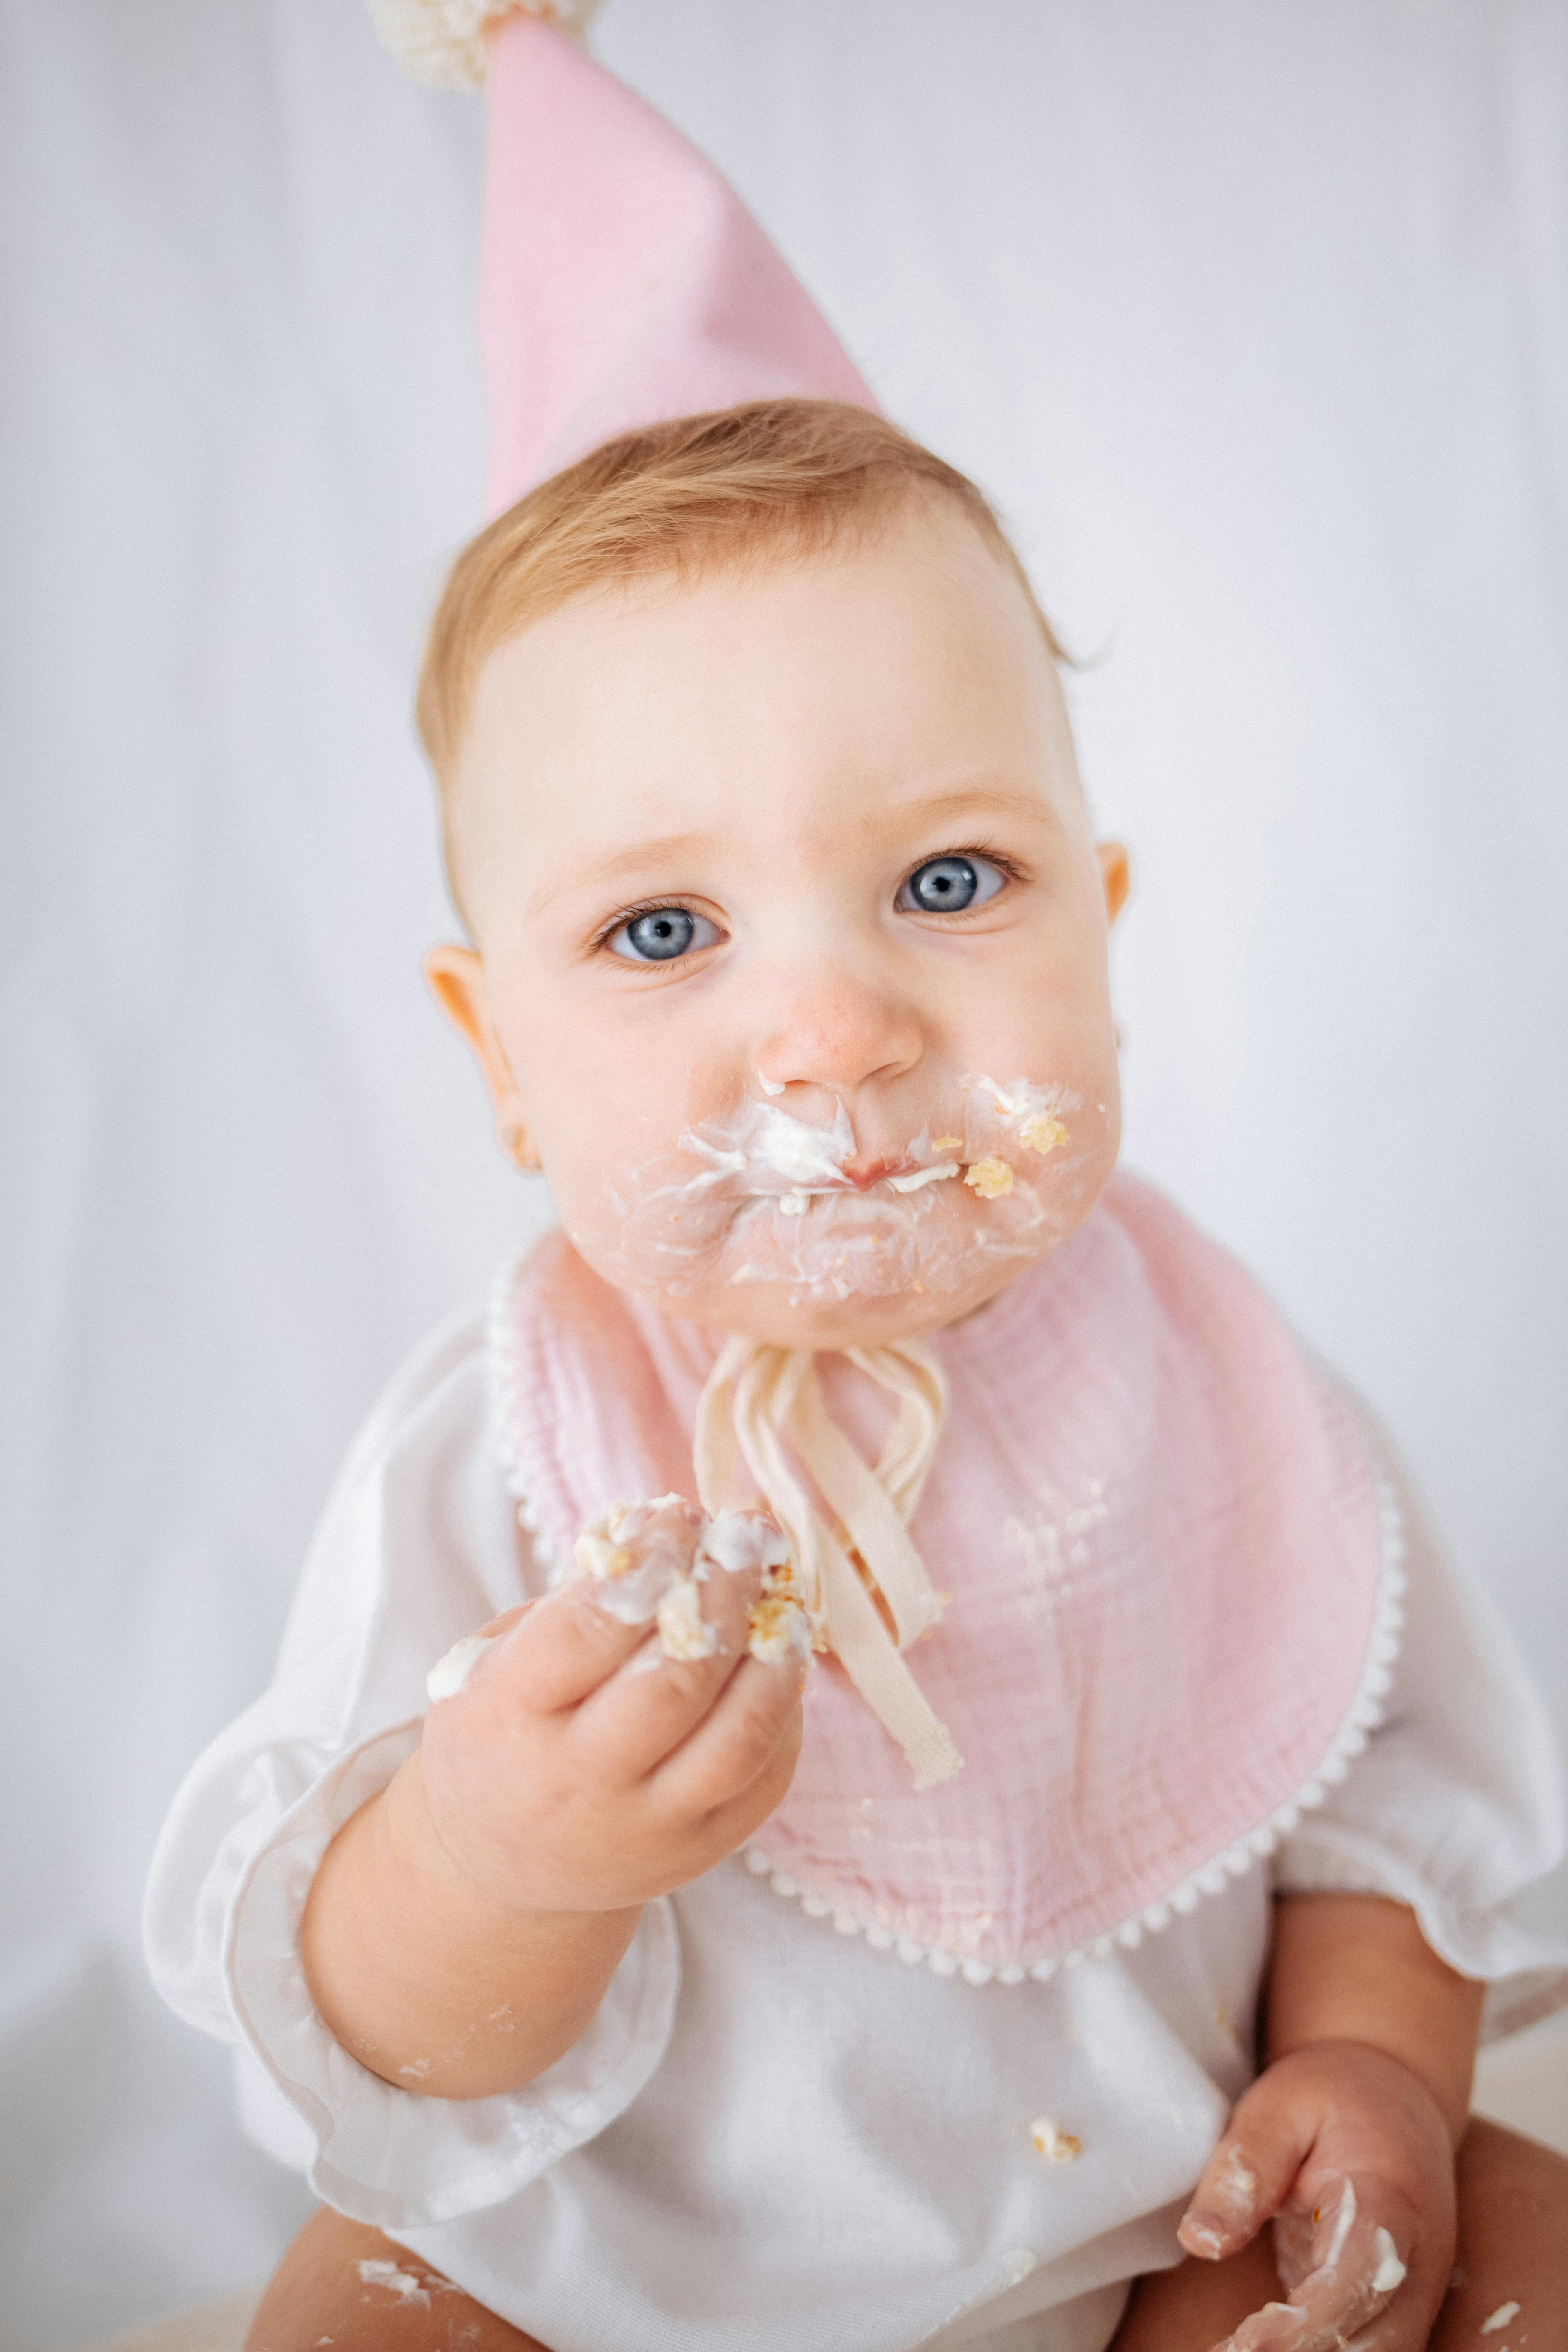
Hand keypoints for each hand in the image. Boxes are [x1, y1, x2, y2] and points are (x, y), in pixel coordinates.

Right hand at [417, 1496, 808, 1917]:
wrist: (493, 1866)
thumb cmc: (500, 1734)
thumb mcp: (495, 1663)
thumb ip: (569, 1606)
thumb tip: (662, 1533)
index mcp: (512, 1719)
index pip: (591, 1628)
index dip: (650, 1559)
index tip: (679, 1513)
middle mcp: (580, 1783)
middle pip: (678, 1681)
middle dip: (725, 1592)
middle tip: (747, 1535)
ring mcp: (647, 1828)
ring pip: (739, 1738)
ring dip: (775, 1653)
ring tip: (783, 1595)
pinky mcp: (701, 1852)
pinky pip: (766, 1776)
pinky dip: (785, 1709)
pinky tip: (782, 1660)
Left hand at [1178, 2041, 1456, 2349]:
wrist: (1397, 2094)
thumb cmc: (1331, 2094)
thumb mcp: (1278, 2108)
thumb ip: (1247, 2169)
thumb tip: (1200, 2240)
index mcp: (1391, 2200)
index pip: (1357, 2278)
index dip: (1306, 2323)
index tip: (1247, 2343)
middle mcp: (1418, 2258)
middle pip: (1376, 2340)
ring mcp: (1417, 2289)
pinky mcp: (1399, 2306)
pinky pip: (1371, 2349)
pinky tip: (1259, 2349)